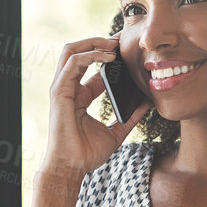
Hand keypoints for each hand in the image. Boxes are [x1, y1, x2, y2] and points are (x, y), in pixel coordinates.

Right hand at [38, 35, 148, 178]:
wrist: (72, 168)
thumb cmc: (87, 154)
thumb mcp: (115, 133)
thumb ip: (130, 118)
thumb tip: (147, 105)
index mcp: (80, 96)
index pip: (92, 66)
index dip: (109, 54)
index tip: (128, 48)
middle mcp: (69, 88)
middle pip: (79, 52)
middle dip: (99, 41)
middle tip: (121, 38)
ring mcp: (62, 88)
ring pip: (72, 51)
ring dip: (93, 42)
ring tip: (114, 44)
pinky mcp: (59, 92)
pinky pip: (72, 63)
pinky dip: (90, 55)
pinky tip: (109, 58)